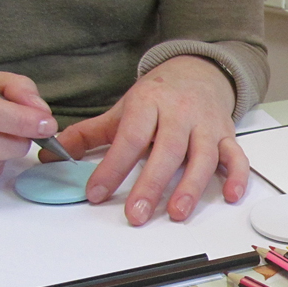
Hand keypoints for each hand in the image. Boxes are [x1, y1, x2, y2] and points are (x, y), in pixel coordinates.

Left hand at [47, 56, 247, 225]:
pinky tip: (231, 196)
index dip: (112, 167)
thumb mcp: (123, 110)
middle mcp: (180, 114)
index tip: (96, 193)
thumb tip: (50, 154)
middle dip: (151, 184)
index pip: (130, 138)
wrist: (199, 72)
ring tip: (176, 214)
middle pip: (167, 151)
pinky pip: (237, 157)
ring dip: (191, 187)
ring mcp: (206, 126)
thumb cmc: (159, 97)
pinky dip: (237, 176)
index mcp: (149, 104)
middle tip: (136, 214)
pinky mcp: (228, 136)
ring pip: (202, 157)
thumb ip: (89, 134)